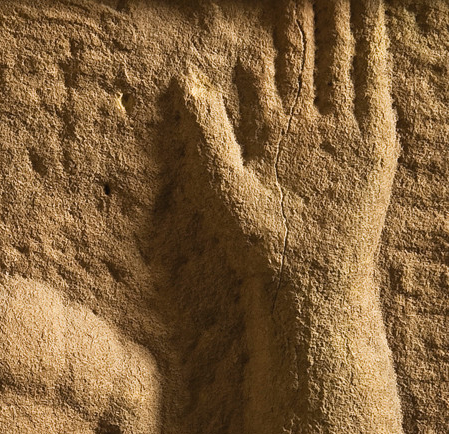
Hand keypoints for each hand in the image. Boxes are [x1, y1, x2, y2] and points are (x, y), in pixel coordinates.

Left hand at [179, 0, 396, 292]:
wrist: (304, 280)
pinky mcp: (371, 140)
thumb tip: (187, 80)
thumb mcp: (224, 182)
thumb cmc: (258, 245)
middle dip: (306, 15)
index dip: (265, 36)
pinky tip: (370, 13)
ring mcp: (340, 130)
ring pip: (340, 60)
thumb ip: (208, 131)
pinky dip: (372, 47)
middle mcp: (306, 126)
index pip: (268, 70)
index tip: (256, 4)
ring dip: (340, 20)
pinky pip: (372, 82)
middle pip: (307, 56)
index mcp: (270, 134)